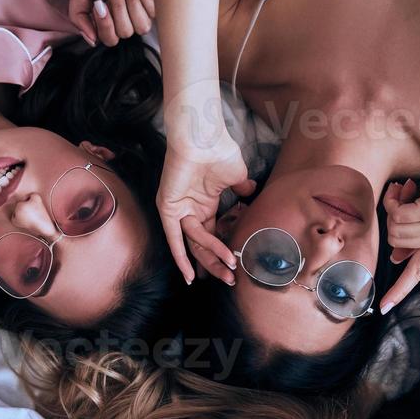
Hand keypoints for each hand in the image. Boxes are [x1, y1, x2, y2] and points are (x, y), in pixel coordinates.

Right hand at [68, 0, 155, 46]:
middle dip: (117, 8)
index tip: (99, 2)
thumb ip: (77, 15)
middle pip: (124, 34)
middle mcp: (122, 14)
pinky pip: (153, 12)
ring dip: (130, 3)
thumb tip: (91, 40)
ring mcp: (139, 7)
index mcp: (104, 14)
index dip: (105, 25)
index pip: (108, 39)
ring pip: (140, 28)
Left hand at [157, 126, 254, 283]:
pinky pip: (174, 238)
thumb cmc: (220, 151)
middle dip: (216, 263)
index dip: (220, 252)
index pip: (211, 235)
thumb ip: (242, 188)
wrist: (204, 138)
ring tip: (227, 269)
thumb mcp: (237, 176)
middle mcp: (190, 210)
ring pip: (194, 243)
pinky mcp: (168, 209)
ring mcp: (178, 210)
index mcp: (204, 204)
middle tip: (229, 280)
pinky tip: (190, 275)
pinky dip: (181, 257)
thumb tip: (251, 192)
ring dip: (211, 257)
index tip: (231, 268)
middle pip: (201, 245)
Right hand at [378, 137, 419, 312]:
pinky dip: (395, 199)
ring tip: (408, 189)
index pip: (418, 272)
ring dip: (393, 206)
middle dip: (391, 218)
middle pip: (394, 241)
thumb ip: (415, 235)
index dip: (400, 290)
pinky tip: (406, 186)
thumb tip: (397, 259)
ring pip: (393, 228)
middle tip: (404, 195)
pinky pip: (397, 215)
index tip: (384, 308)